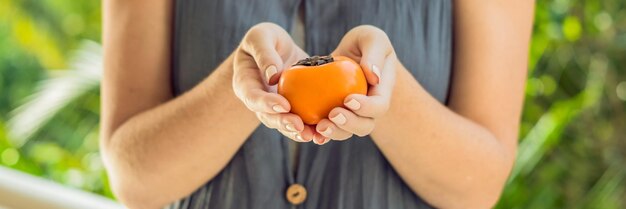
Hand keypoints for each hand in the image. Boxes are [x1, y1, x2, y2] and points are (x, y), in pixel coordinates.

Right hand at [233, 22, 321, 142]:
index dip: (266, 104)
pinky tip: (324, 134)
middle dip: (283, 123)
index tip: (283, 105)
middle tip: (299, 126)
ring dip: (297, 132)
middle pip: (268, 117)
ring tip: (313, 136)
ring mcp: (273, 108)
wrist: (275, 50)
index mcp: (245, 83)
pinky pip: (299, 123)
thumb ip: (264, 52)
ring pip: (283, 124)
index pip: (253, 97)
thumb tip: (273, 75)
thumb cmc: (265, 39)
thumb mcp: (261, 36)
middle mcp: (257, 101)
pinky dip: (310, 129)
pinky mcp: (290, 110)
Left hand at [314, 25, 396, 143]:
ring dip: (334, 132)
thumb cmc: (364, 43)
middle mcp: (369, 108)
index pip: (379, 106)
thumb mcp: (372, 38)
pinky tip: (310, 132)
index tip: (348, 99)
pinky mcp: (335, 115)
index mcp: (381, 92)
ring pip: (346, 132)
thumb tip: (373, 75)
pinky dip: (319, 133)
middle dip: (349, 125)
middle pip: (364, 126)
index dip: (366, 108)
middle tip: (332, 115)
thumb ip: (374, 52)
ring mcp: (352, 114)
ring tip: (320, 126)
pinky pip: (329, 128)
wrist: (352, 53)